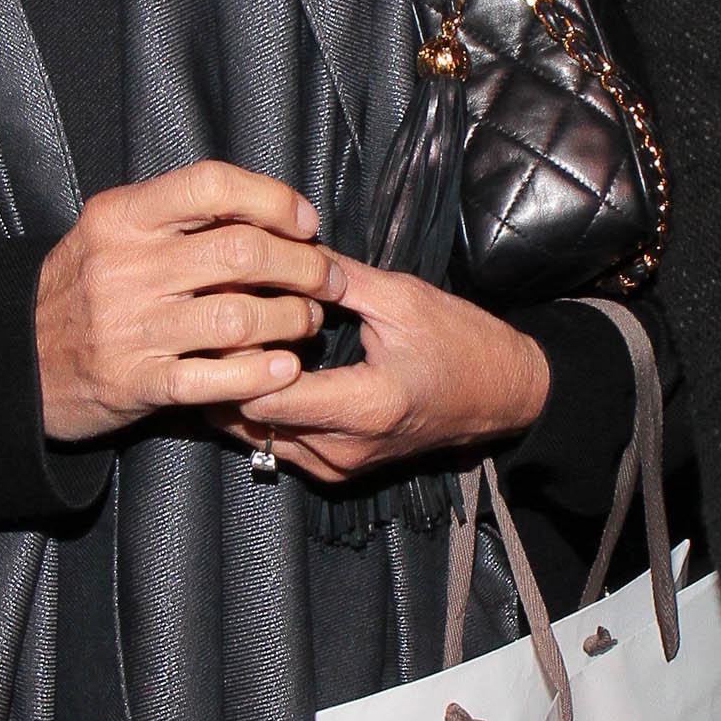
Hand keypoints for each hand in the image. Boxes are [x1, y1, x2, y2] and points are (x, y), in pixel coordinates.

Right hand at [35, 162, 337, 442]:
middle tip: (325, 279)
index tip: (304, 223)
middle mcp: (124, 267)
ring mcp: (130, 327)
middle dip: (303, 266)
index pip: (211, 185)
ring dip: (291, 320)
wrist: (20, 363)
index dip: (272, 199)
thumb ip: (176, 217)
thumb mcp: (111, 235)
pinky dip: (263, 373)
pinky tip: (285, 368)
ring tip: (305, 321)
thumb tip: (267, 209)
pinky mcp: (137, 382)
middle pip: (241, 252)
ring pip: (239, 317)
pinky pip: (217, 377)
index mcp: (121, 217)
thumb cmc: (84, 292)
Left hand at [238, 253, 548, 484]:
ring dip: (238, 393)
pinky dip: (260, 410)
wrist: (504, 395)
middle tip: (216, 325)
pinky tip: (260, 371)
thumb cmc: (463, 344)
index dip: (236, 354)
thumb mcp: (403, 299)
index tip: (230, 314)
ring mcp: (339, 466)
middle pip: (249, 419)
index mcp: (365, 407)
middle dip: (227, 371)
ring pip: (255, 435)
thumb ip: (338, 279)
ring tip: (233, 345)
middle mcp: (344, 449)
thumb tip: (283, 250)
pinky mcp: (336, 470)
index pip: (264, 393)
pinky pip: (277, 444)